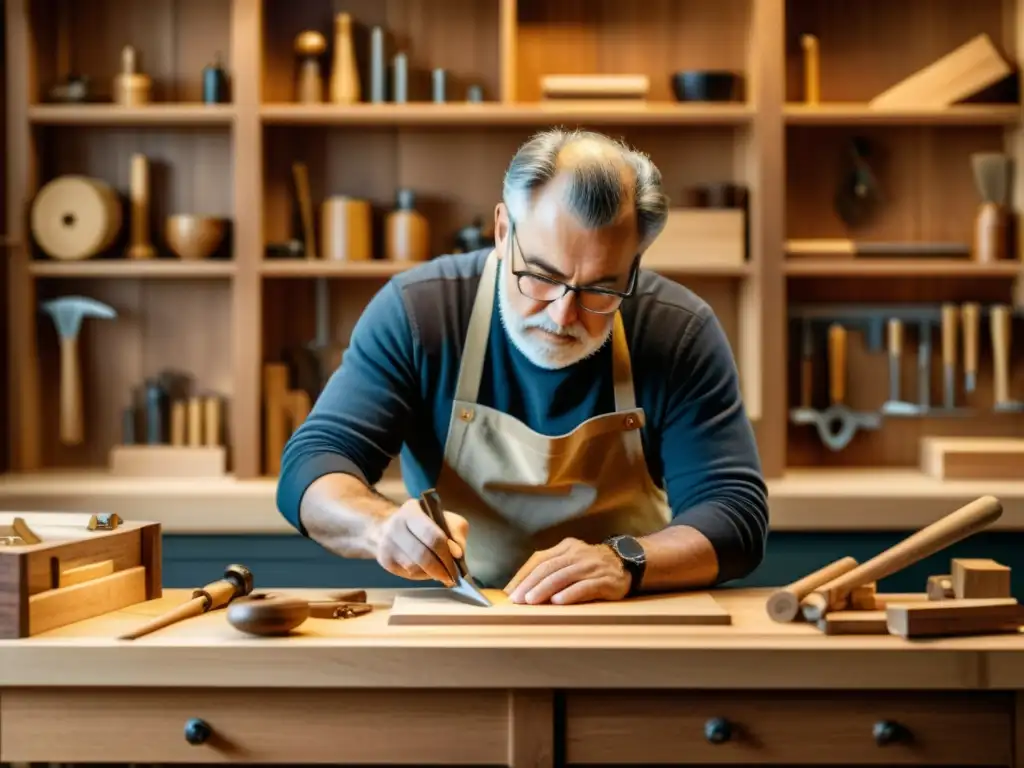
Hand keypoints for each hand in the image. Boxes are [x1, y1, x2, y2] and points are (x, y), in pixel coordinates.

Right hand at [374, 499, 468, 585]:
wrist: (391, 527)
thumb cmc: (424, 523)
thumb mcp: (444, 519)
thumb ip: (455, 533)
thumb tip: (458, 554)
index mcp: (411, 511)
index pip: (431, 535)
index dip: (446, 551)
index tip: (458, 560)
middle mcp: (395, 526)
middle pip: (421, 555)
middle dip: (441, 568)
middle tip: (453, 576)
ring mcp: (387, 544)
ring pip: (414, 568)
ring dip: (431, 573)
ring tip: (441, 572)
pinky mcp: (384, 560)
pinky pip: (407, 574)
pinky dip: (421, 575)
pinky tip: (427, 570)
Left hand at [503, 537, 630, 604]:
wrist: (626, 563)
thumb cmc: (591, 566)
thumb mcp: (571, 559)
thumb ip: (552, 568)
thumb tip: (522, 588)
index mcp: (566, 547)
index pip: (539, 559)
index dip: (523, 575)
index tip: (510, 591)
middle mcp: (577, 554)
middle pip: (549, 568)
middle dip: (530, 584)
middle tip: (516, 599)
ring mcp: (591, 566)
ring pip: (563, 576)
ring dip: (544, 589)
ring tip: (531, 601)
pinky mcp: (604, 580)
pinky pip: (584, 586)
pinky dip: (570, 594)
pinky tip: (558, 602)